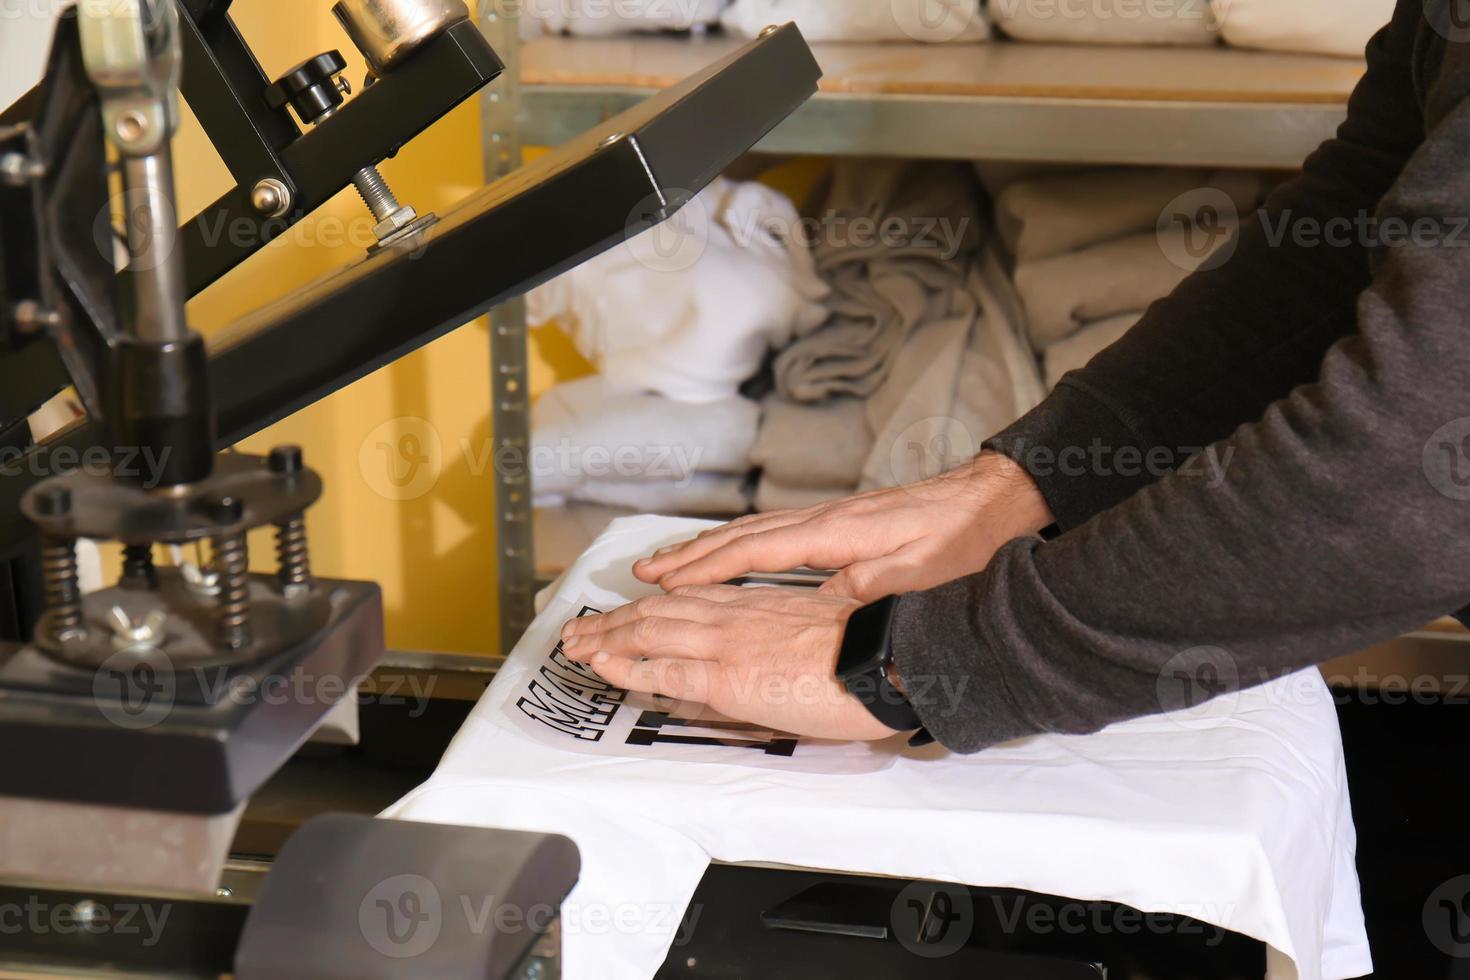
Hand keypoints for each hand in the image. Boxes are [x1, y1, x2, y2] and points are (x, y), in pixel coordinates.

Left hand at [559, 585, 898, 741]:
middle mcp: (734, 616)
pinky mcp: (728, 677)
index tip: (620, 614)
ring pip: (649, 632)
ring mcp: (727, 643)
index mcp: (755, 605)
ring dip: (605, 638)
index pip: (685, 600)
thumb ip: (777, 638)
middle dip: (611, 621)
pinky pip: (664, 669)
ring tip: (573, 646)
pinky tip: (602, 666)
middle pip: (656, 611)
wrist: (885, 661)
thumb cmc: (864, 656)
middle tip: (577, 631)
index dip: (646, 606)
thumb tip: (758, 658)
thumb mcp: (812, 635)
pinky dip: (627, 666)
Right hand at [634, 452, 1054, 601]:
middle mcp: (825, 520)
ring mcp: (830, 519)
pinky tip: (728, 555)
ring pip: (754, 532)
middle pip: (742, 536)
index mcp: (838, 532)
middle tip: (642, 572)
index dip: (708, 568)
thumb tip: (825, 601)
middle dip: (691, 555)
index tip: (665, 583)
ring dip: (707, 548)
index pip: (758, 551)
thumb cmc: (965, 540)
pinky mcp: (841, 525)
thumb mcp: (926, 573)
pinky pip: (772, 535)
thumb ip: (875, 587)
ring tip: (667, 563)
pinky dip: (737, 545)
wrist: (994, 498)